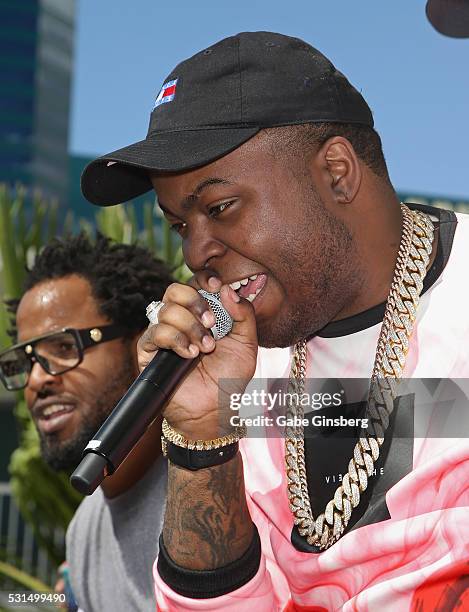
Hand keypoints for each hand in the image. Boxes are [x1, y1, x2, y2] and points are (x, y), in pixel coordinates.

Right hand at [137, 277, 257, 438]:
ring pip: (166, 310)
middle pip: (174, 289)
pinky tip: (189, 355)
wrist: (215, 409)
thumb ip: (244, 314)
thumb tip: (228, 289)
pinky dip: (175, 340)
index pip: (195, 283)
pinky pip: (155, 332)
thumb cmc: (230, 377)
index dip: (204, 278)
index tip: (217, 285)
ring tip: (205, 349)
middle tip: (211, 323)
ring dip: (190, 327)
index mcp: (202, 313)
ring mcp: (163, 335)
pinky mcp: (149, 352)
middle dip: (195, 301)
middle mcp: (180, 320)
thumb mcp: (247, 343)